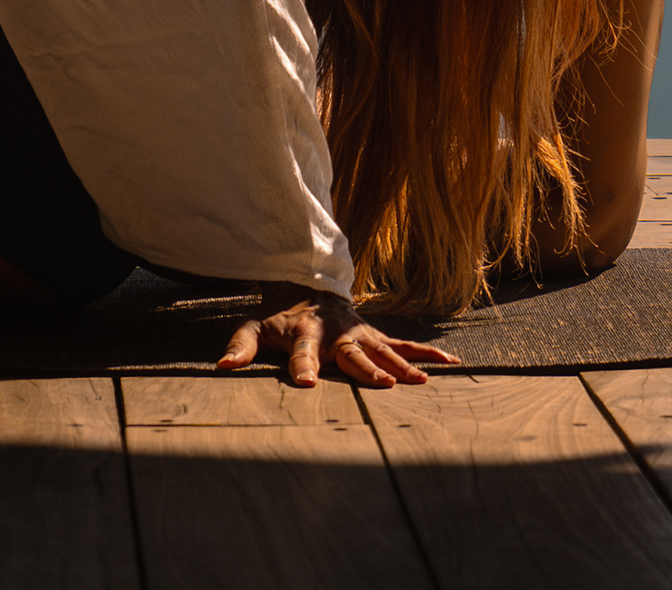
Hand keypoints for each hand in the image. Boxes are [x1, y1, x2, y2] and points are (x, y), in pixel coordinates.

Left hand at [216, 281, 461, 387]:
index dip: (302, 368)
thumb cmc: (279, 318)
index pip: (302, 354)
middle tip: (383, 383)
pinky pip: (404, 345)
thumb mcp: (254, 328)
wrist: (307, 286)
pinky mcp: (375, 337)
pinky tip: (450, 364)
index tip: (305, 385)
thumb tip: (221, 367)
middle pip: (352, 355)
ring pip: (384, 351)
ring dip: (402, 365)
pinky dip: (427, 353)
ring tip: (421, 382)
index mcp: (304, 335)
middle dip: (367, 369)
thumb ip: (241, 348)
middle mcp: (336, 335)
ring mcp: (360, 335)